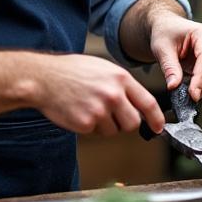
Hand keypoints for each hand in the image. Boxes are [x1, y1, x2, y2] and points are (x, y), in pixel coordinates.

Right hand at [32, 54, 165, 135]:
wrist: (43, 78)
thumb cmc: (72, 72)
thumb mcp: (104, 69)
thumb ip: (123, 85)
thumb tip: (139, 104)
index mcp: (121, 78)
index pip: (148, 103)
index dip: (156, 118)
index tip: (159, 127)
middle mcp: (113, 94)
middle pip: (133, 123)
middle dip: (125, 124)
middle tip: (112, 117)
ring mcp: (100, 110)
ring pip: (114, 130)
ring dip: (105, 125)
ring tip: (89, 108)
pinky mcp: (86, 123)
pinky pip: (96, 133)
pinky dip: (89, 127)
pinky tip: (79, 112)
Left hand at [149, 12, 201, 100]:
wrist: (169, 27)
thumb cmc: (164, 34)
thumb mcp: (161, 48)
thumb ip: (169, 67)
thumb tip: (173, 87)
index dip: (200, 79)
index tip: (192, 96)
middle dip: (201, 87)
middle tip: (182, 97)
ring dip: (201, 88)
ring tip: (182, 87)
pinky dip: (201, 85)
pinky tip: (188, 84)